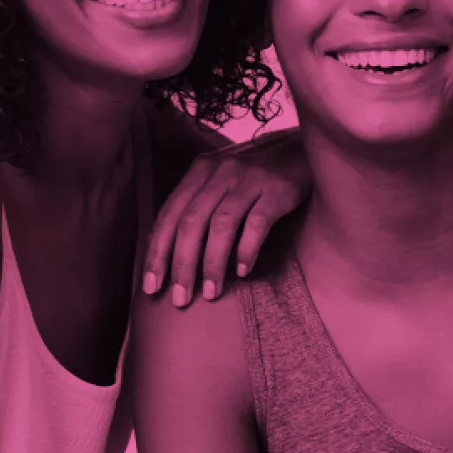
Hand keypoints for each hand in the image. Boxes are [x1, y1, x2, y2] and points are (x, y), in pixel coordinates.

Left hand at [142, 130, 309, 304]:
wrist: (300, 152)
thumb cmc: (253, 176)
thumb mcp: (220, 180)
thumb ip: (196, 205)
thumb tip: (162, 248)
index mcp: (201, 170)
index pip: (171, 214)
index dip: (158, 252)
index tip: (152, 286)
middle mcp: (222, 171)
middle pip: (193, 221)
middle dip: (182, 264)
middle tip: (181, 299)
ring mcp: (251, 178)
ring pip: (222, 224)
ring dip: (213, 263)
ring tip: (211, 293)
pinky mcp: (278, 189)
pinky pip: (258, 223)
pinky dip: (247, 250)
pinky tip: (243, 271)